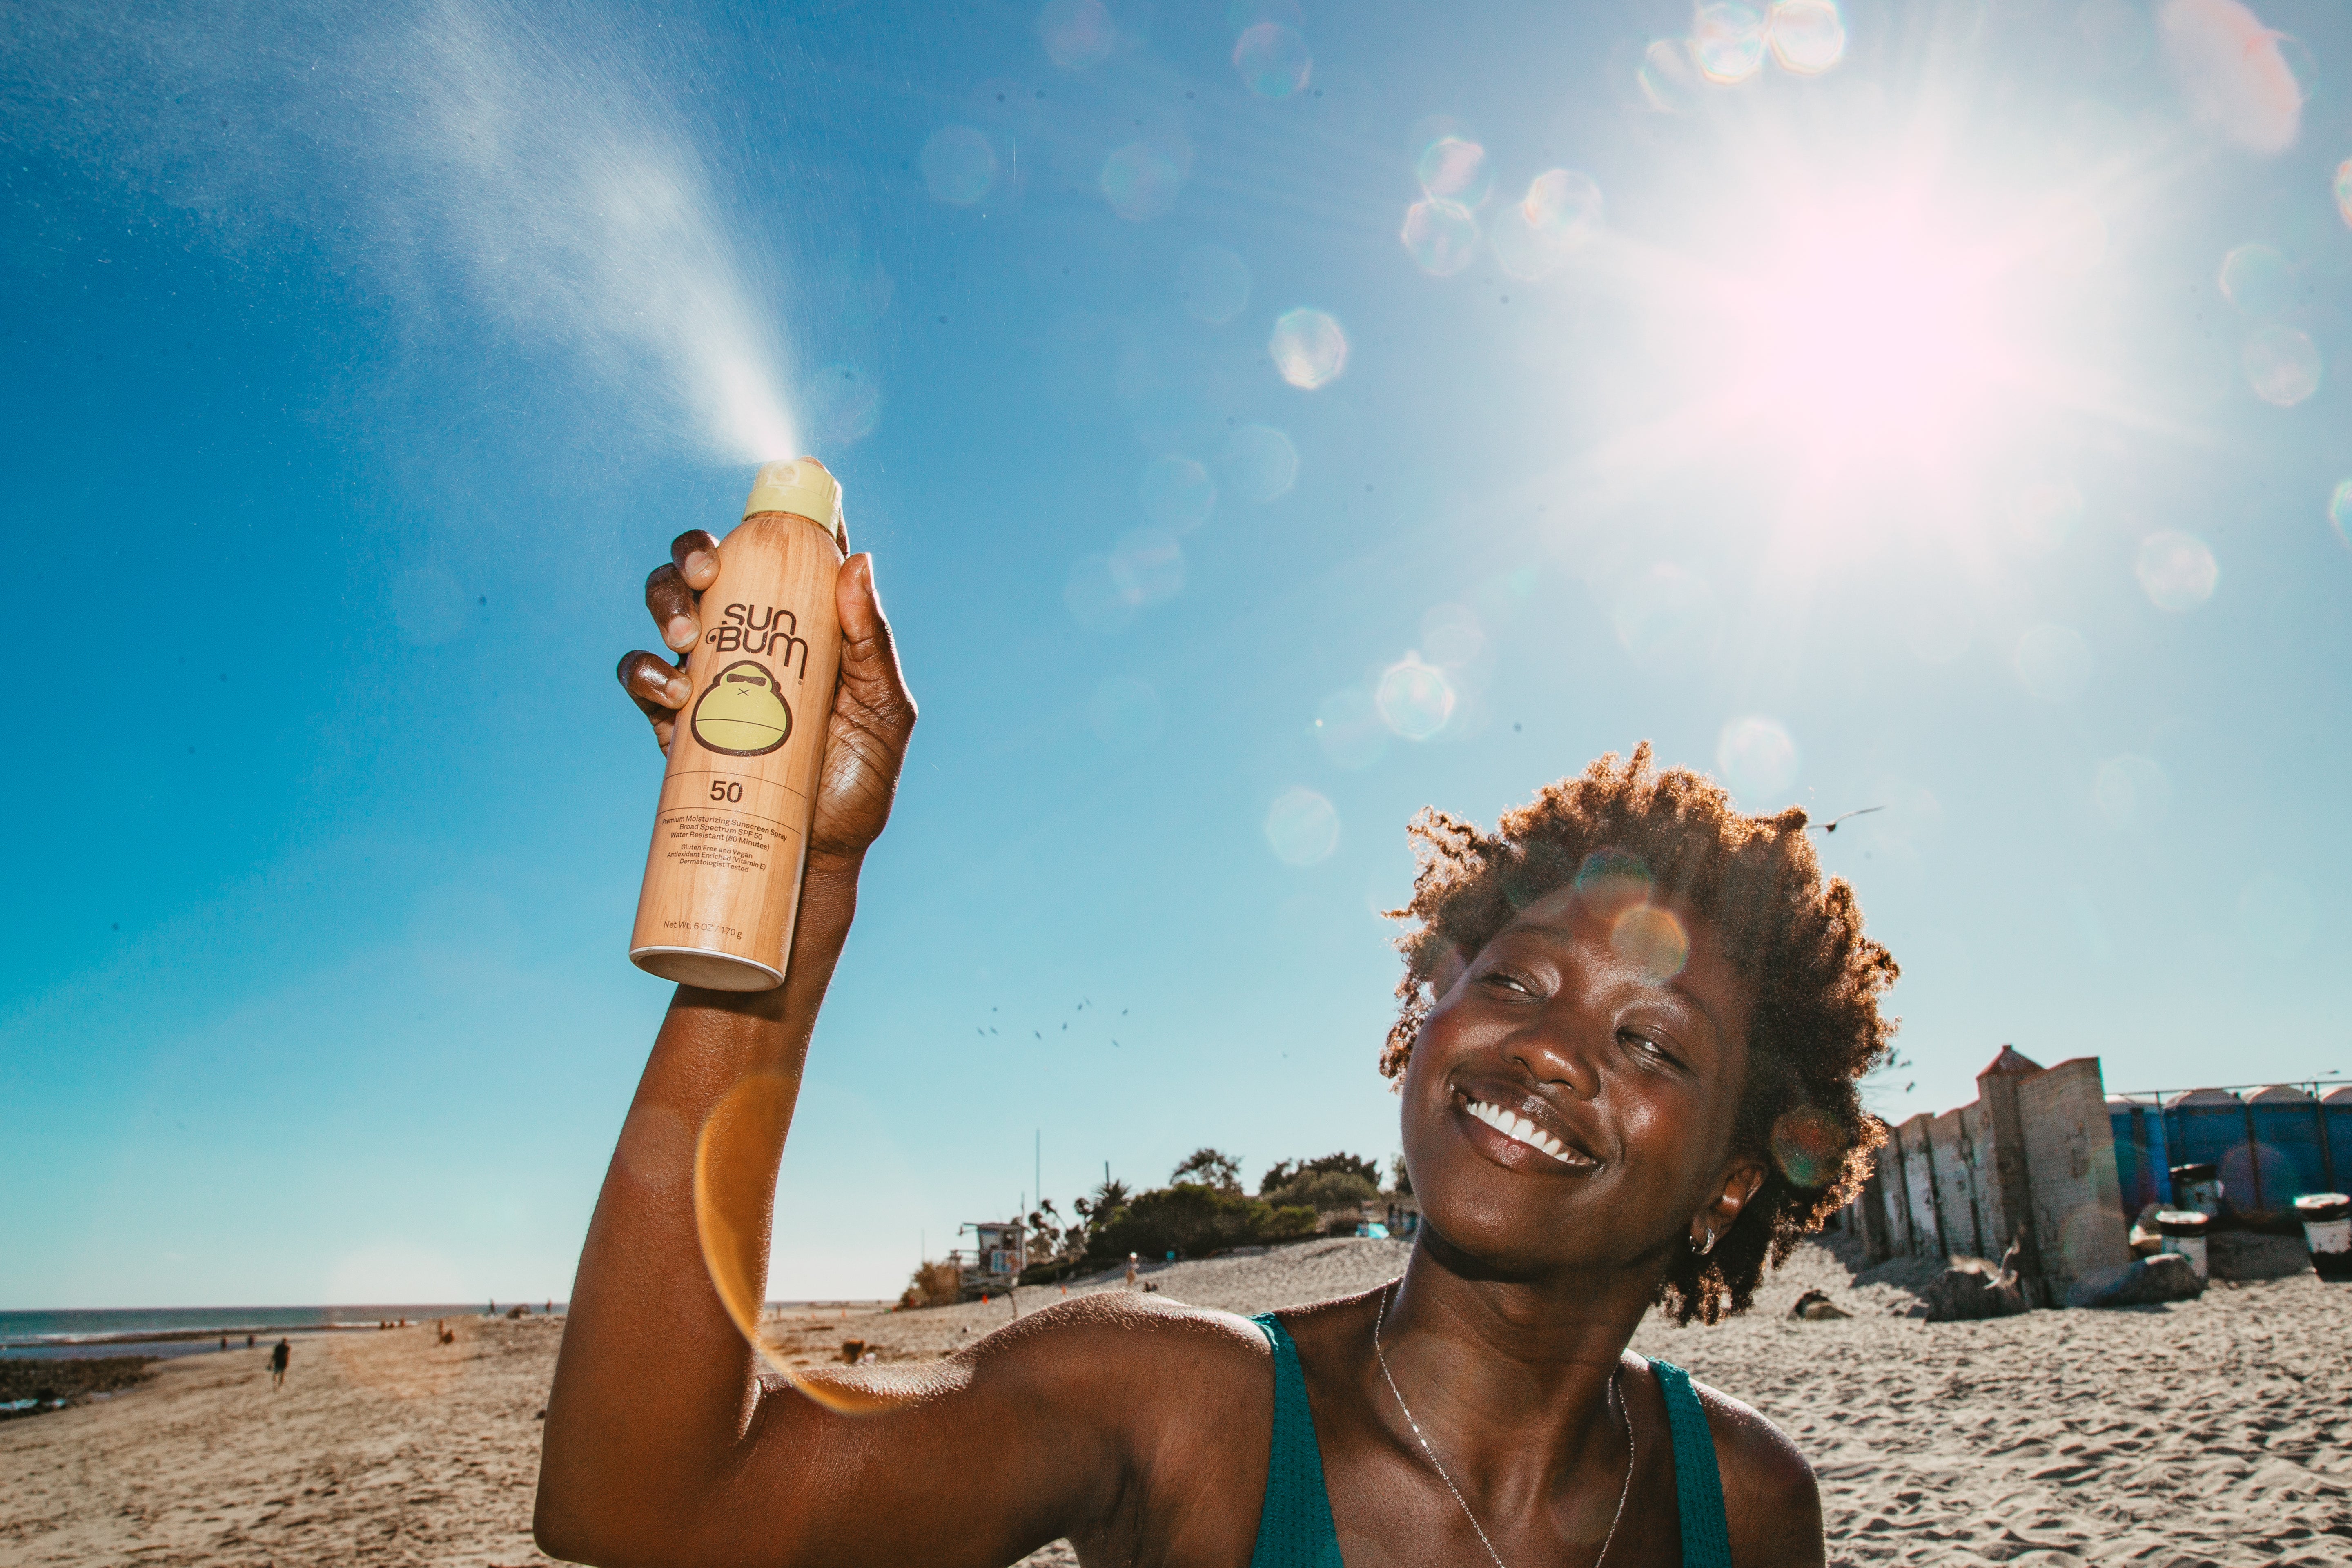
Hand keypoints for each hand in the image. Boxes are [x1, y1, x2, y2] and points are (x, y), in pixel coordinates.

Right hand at [618, 531, 916, 869]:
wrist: (817, 857)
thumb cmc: (860, 783)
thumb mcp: (884, 712)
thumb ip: (872, 643)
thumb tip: (858, 562)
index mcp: (805, 625)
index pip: (790, 552)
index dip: (784, 513)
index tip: (785, 490)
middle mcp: (752, 637)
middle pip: (709, 565)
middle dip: (695, 551)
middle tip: (710, 572)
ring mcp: (710, 674)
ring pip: (667, 606)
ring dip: (665, 600)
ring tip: (686, 632)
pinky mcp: (677, 720)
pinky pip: (642, 677)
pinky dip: (644, 672)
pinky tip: (671, 690)